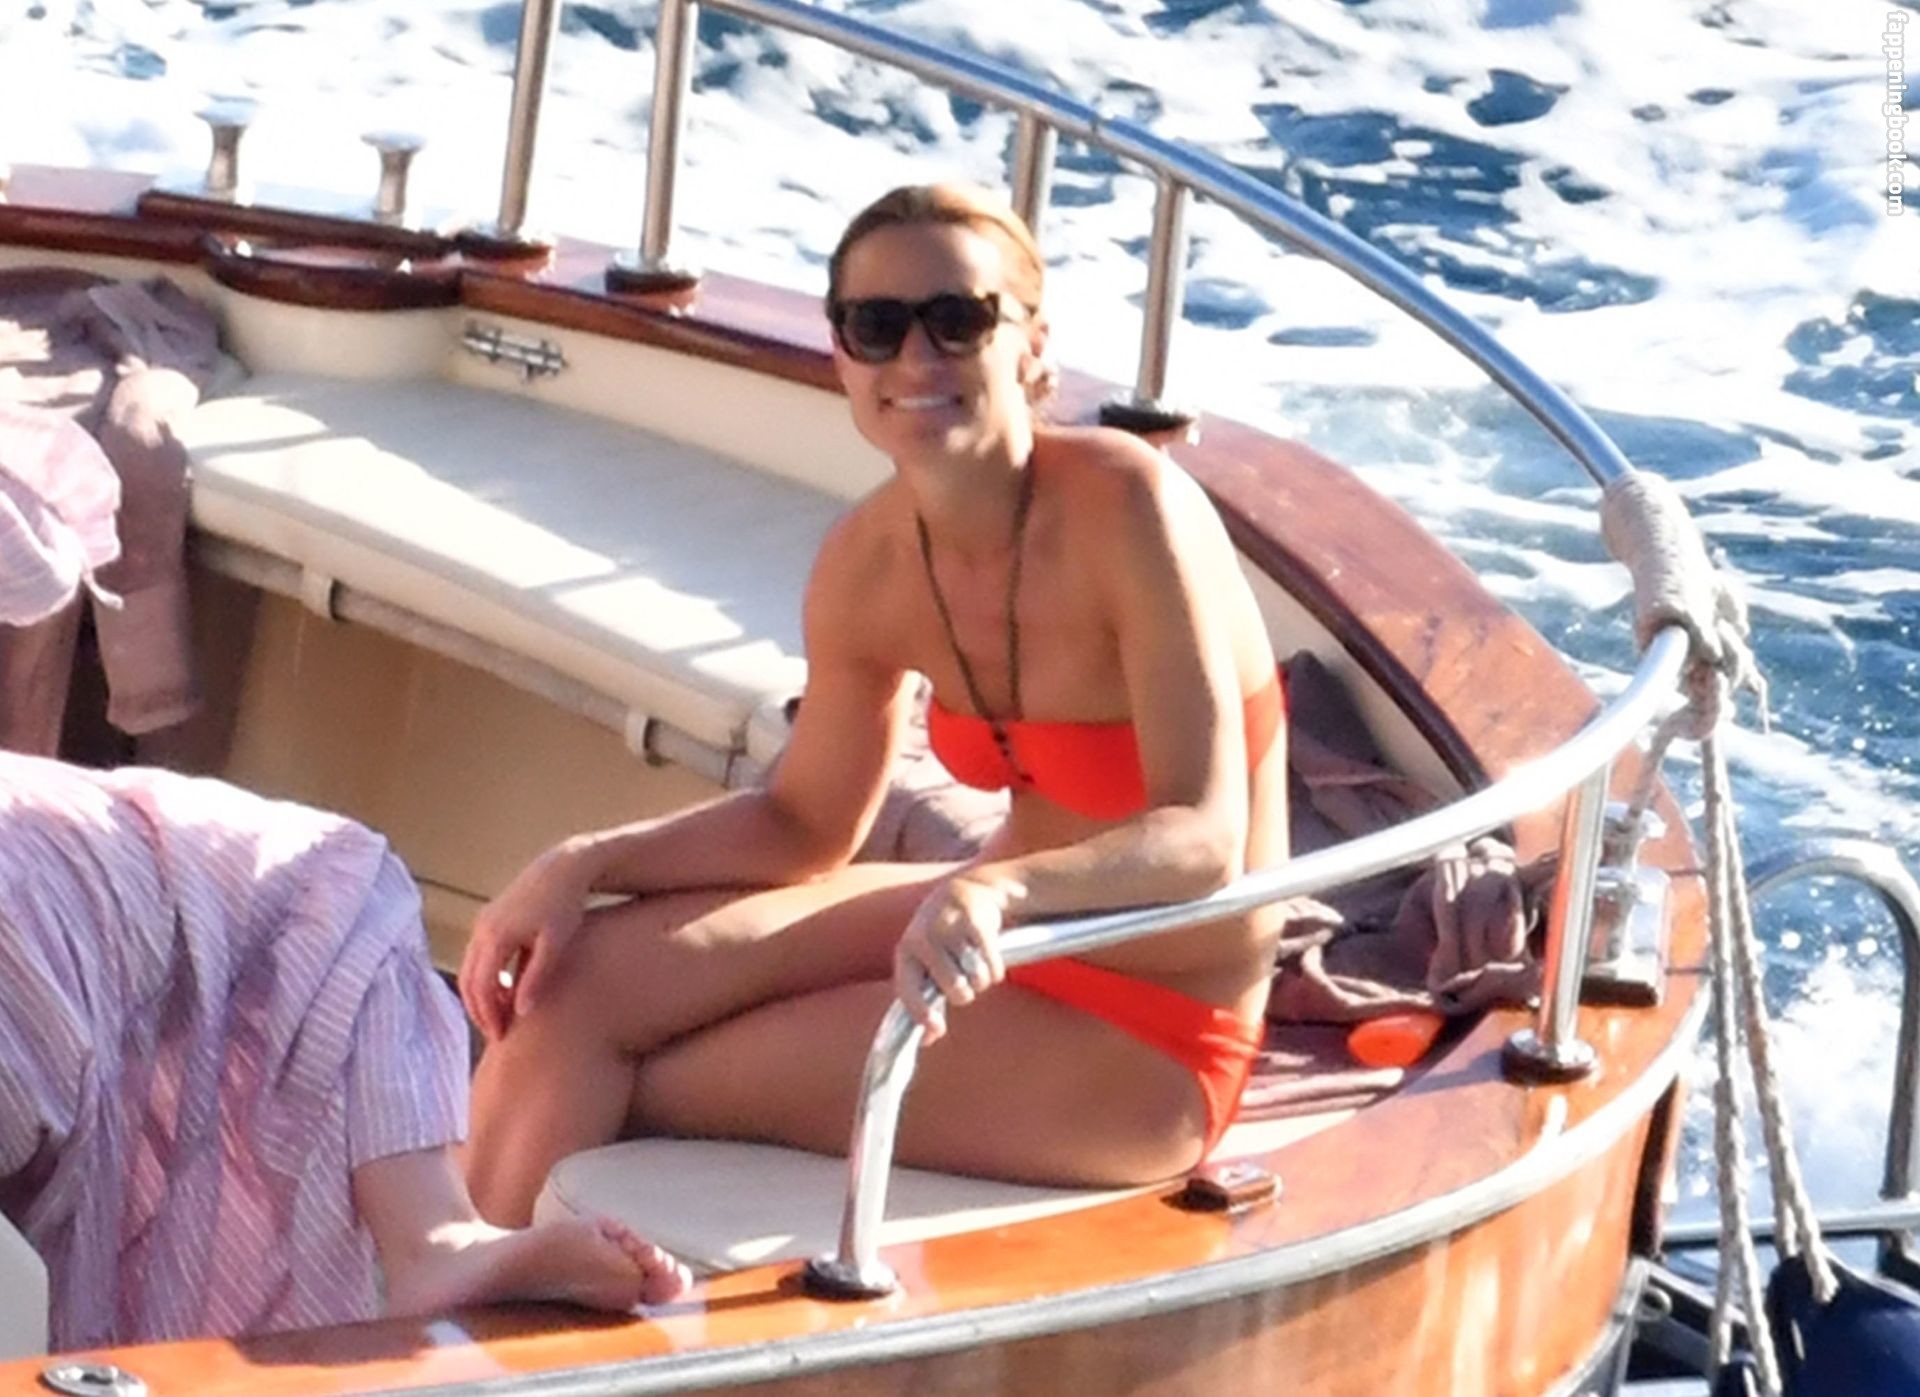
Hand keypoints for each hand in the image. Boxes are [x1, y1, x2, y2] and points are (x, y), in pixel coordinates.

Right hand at [459, 841, 595, 1041]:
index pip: (481, 987)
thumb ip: (536, 977)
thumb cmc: (565, 905)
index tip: (502, 1036)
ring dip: (480, 996)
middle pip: (468, 980)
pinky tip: (505, 993)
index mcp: (496, 935)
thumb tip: (521, 1012)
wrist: (564, 867)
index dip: (489, 1015)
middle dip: (480, 1011)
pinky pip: (478, 957)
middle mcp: (482, 929)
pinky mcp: (489, 919)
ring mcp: (483, 922)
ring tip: (500, 1018)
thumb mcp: (556, 943)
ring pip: (469, 969)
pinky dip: (485, 979)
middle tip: (497, 1034)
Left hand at [894, 874, 1012, 1041]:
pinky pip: (992, 964)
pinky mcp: (975, 921)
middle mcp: (923, 937)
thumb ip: (925, 998)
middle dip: (965, 993)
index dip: (922, 1013)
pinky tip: (990, 958)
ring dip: (982, 980)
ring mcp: (949, 927)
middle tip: (965, 981)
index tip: (938, 1030)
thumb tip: (929, 1038)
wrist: (968, 889)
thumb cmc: (942, 936)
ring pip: (976, 978)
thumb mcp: (926, 960)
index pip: (908, 989)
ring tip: (976, 966)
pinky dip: (996, 969)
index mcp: (906, 950)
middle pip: (954, 988)